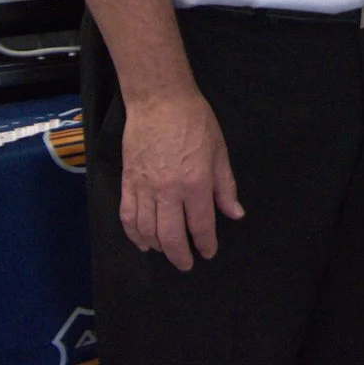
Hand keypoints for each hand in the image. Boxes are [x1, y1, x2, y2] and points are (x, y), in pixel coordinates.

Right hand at [118, 86, 243, 268]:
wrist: (159, 100)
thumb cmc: (195, 121)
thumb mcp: (219, 151)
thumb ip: (226, 186)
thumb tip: (235, 214)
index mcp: (196, 182)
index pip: (201, 225)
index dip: (206, 243)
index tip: (208, 253)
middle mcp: (169, 191)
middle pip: (171, 236)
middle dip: (180, 255)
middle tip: (187, 264)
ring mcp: (145, 188)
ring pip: (148, 231)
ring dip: (158, 247)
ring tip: (167, 251)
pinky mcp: (128, 182)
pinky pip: (128, 216)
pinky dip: (134, 234)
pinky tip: (142, 242)